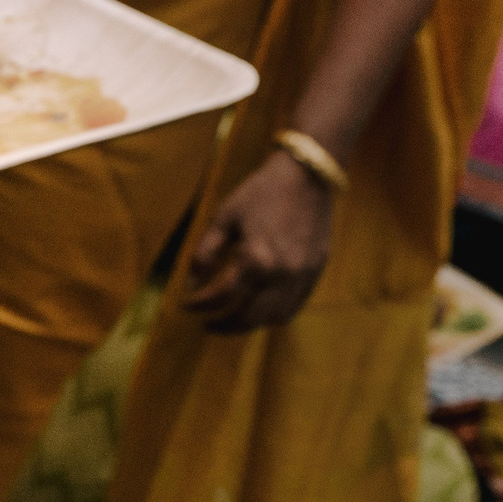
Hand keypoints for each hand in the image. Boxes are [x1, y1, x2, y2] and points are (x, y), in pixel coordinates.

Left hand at [181, 151, 335, 331]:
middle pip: (248, 318)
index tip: (186, 304)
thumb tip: (191, 283)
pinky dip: (274, 315)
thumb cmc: (261, 193)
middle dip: (223, 325)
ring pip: (274, 318)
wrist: (307, 176)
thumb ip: (204, 253)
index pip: (220, 296)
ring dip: (249, 324)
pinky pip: (294, 307)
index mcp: (255, 258)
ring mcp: (302, 275)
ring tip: (232, 318)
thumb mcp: (223, 218)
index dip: (198, 304)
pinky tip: (259, 308)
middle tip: (207, 323)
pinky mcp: (316, 272)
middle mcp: (281, 273)